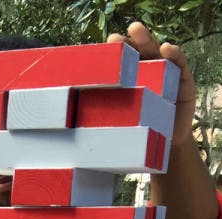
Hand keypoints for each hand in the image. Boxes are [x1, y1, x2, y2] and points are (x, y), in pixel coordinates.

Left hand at [107, 22, 195, 145]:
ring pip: (156, 52)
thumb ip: (105, 116)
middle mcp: (147, 73)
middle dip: (126, 42)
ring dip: (146, 40)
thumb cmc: (140, 135)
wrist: (167, 148)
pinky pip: (180, 64)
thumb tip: (74, 114)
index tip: (100, 49)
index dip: (112, 54)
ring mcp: (166, 74)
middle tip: (115, 37)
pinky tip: (167, 48)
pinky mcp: (184, 81)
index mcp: (130, 81)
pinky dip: (174, 54)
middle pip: (137, 52)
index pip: (121, 63)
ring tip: (136, 31)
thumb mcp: (122, 125)